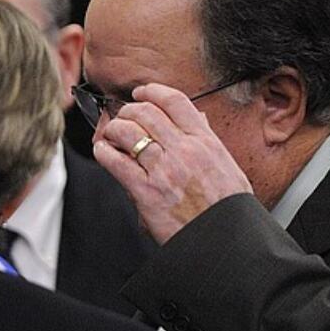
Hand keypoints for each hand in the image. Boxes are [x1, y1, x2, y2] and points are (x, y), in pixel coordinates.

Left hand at [93, 82, 252, 243]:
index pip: (175, 102)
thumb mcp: (227, 166)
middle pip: (146, 113)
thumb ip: (208, 141)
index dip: (152, 92)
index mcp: (205, 142)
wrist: (224, 238)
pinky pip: (116, 162)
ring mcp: (164, 170)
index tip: (141, 93)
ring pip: (128, 132)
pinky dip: (104, 151)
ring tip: (110, 134)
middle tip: (121, 117)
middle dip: (128, 111)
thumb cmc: (226, 208)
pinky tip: (102, 151)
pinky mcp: (146, 191)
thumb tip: (197, 118)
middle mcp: (184, 150)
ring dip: (113, 128)